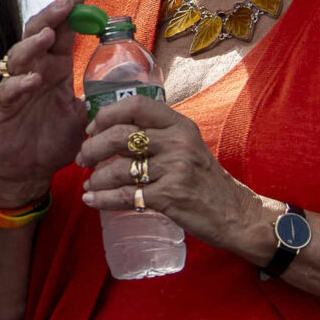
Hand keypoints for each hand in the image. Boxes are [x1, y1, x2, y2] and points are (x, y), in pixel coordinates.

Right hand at [0, 0, 91, 205]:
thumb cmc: (54, 140)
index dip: (68, 15)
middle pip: (36, 34)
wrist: (31, 171)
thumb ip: (98, 96)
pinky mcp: (4, 108)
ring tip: (47, 35)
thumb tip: (132, 85)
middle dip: (51, 17)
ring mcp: (17, 88)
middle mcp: (34, 72)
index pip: (58, 33)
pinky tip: (33, 79)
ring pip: (19, 56)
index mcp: (54, 69)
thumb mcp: (85, 115)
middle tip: (68, 6)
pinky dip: (20, 83)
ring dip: (33, 44)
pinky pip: (8, 90)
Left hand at [80, 94, 275, 261]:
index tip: (92, 128)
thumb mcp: (188, 146)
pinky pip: (126, 195)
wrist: (236, 214)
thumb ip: (158, 135)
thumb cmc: (205, 180)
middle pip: (120, 136)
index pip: (136, 105)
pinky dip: (103, 199)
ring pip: (119, 169)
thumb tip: (111, 133)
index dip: (107, 114)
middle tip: (83, 159)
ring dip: (96, 178)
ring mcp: (175, 169)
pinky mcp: (171, 196)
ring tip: (90, 184)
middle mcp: (178, 142)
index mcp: (180, 124)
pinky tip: (92, 200)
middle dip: (93, 148)